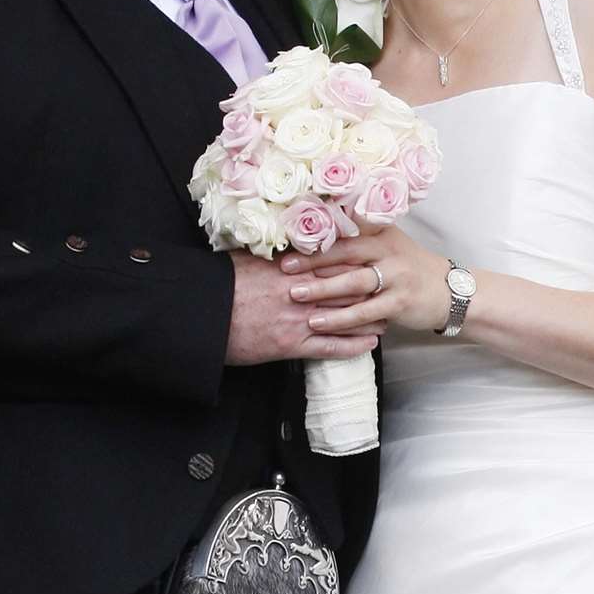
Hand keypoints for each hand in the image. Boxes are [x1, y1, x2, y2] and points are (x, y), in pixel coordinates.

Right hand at [225, 250, 384, 364]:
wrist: (202, 315)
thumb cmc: (220, 285)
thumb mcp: (247, 261)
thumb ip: (272, 256)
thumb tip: (285, 247)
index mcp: (291, 269)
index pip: (334, 262)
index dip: (358, 262)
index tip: (374, 261)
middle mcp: (301, 292)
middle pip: (347, 288)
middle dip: (372, 289)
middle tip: (390, 288)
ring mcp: (299, 319)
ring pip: (346, 317)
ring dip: (370, 317)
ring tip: (388, 316)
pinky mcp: (291, 345)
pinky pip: (330, 347)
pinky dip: (353, 346)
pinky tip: (369, 344)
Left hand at [280, 225, 453, 334]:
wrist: (450, 292)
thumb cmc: (411, 270)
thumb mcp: (389, 246)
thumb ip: (360, 241)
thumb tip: (317, 239)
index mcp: (381, 233)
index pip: (344, 232)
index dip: (316, 239)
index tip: (288, 244)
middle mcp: (388, 250)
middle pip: (345, 252)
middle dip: (312, 261)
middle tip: (284, 269)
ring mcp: (396, 276)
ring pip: (353, 282)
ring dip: (322, 289)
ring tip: (295, 295)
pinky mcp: (400, 301)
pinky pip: (365, 311)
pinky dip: (340, 317)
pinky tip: (319, 321)